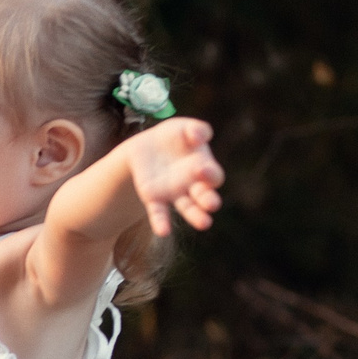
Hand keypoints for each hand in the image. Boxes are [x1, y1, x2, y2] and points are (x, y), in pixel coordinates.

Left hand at [123, 116, 223, 236]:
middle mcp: (192, 184)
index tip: (202, 168)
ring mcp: (174, 193)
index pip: (214, 176)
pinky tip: (163, 231)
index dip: (210, 174)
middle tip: (212, 204)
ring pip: (188, 208)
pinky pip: (159, 213)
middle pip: (205, 196)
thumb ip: (196, 129)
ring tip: (204, 224)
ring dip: (195, 216)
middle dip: (209, 200)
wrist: (144, 147)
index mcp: (204, 167)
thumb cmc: (171, 136)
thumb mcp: (183, 127)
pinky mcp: (154, 198)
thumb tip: (200, 137)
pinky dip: (161, 222)